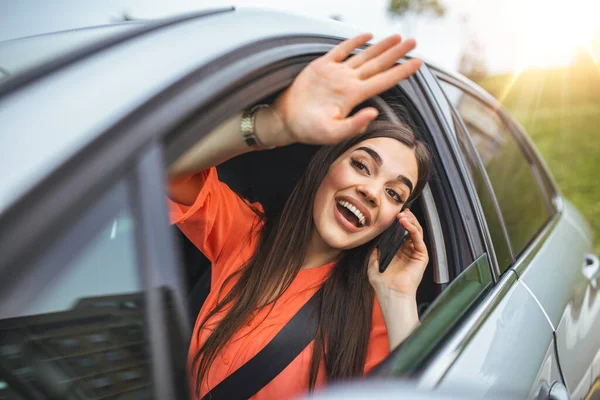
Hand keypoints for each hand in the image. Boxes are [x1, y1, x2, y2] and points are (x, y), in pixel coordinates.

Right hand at [264, 33, 421, 146]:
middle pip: (378, 64)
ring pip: (364, 56)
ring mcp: (336, 73)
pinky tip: (367, 35)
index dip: (402, 72)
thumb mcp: (332, 133)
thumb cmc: (308, 129)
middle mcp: (348, 82)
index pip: (383, 81)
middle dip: (397, 53)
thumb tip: (374, 112)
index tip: (418, 63)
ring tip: (398, 38)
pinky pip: (341, 50)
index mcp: (353, 96)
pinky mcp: (322, 66)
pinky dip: (354, 41)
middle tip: (414, 41)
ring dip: (382, 46)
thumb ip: (354, 125)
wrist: (286, 120)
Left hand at [367, 209, 428, 298]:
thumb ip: (374, 252)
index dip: (398, 222)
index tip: (393, 214)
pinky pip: (418, 239)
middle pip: (410, 229)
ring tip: (402, 216)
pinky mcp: (421, 256)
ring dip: (410, 221)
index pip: (400, 232)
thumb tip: (374, 242)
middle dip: (406, 218)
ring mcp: (415, 253)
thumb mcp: (373, 264)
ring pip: (416, 231)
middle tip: (400, 211)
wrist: (390, 294)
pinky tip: (406, 223)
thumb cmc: (383, 284)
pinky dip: (413, 229)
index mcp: (398, 252)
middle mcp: (408, 251)